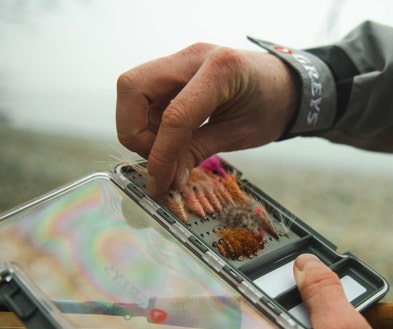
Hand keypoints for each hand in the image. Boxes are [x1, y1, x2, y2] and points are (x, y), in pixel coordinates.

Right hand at [116, 44, 297, 195]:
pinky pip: (144, 96)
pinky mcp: (174, 71)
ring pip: (132, 90)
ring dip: (139, 128)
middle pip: (132, 87)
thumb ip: (198, 152)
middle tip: (156, 158)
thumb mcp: (239, 135)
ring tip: (167, 149)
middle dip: (134, 132)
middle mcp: (193, 57)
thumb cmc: (270, 107)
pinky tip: (169, 137)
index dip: (161, 156)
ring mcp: (181, 61)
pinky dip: (147, 123)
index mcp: (221, 70)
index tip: (159, 184)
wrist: (283, 85)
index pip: (174, 116)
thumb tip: (167, 180)